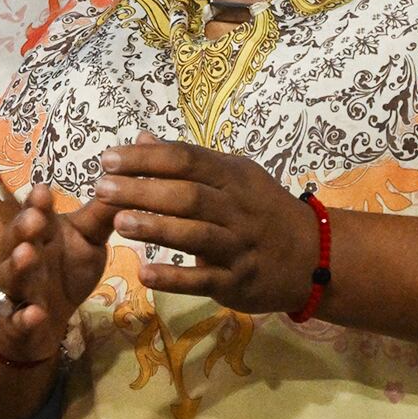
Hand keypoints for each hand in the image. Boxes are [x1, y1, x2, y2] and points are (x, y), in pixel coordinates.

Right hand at [0, 180, 118, 362]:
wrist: (41, 324)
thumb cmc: (65, 273)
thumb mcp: (85, 241)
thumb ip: (101, 216)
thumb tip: (127, 177)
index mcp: (38, 235)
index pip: (35, 214)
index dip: (37, 204)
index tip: (43, 190)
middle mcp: (21, 257)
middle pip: (16, 240)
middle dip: (23, 229)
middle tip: (34, 218)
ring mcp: (16, 290)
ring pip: (12, 276)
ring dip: (18, 267)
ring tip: (26, 255)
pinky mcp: (15, 322)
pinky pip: (16, 320)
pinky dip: (24, 319)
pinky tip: (34, 315)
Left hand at [96, 140, 320, 315]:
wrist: (316, 258)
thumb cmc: (262, 212)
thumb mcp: (233, 178)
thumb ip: (188, 161)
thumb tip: (141, 138)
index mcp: (233, 177)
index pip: (186, 160)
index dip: (146, 159)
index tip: (107, 159)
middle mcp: (238, 208)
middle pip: (188, 195)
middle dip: (142, 190)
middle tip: (101, 189)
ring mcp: (240, 245)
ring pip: (196, 234)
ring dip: (156, 228)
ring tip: (118, 223)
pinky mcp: (239, 280)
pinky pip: (205, 278)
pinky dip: (174, 277)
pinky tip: (144, 274)